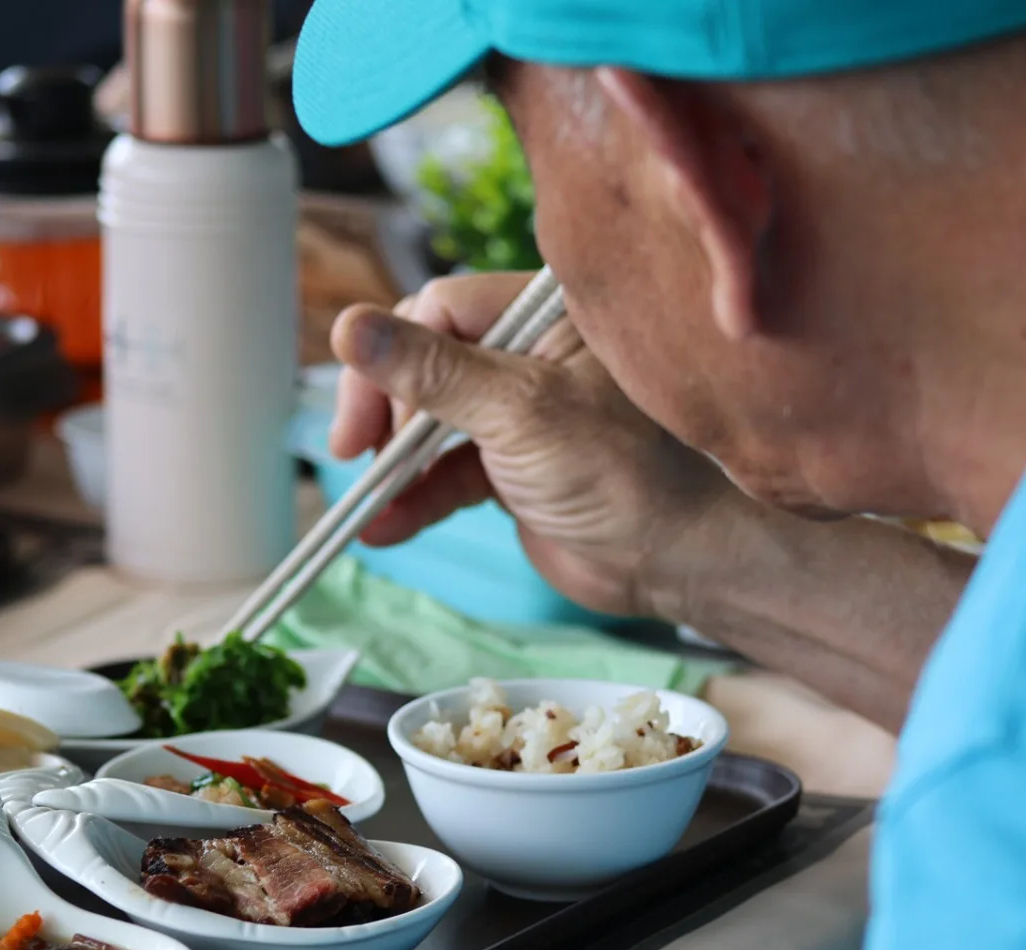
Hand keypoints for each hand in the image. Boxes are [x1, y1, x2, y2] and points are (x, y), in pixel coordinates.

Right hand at [328, 273, 737, 617]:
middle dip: (386, 411)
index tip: (367, 418)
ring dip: (392, 464)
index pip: (440, 309)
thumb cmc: (624, 473)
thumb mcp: (518, 412)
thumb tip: (348, 327)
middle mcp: (530, 352)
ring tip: (367, 504)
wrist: (677, 564)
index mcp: (546, 314)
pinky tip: (383, 529)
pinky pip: (444, 474)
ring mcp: (518, 413)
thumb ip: (431, 372)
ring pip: (428, 421)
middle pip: (424, 360)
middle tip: (356, 454)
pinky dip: (413, 500)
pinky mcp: (511, 468)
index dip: (393, 358)